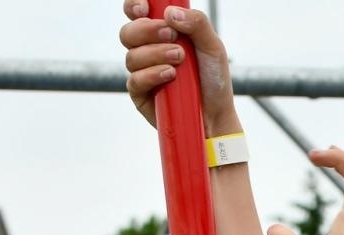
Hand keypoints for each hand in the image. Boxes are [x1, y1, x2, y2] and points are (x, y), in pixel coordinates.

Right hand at [120, 3, 236, 133]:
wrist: (216, 115)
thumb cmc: (213, 79)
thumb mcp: (213, 47)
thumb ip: (197, 23)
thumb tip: (170, 13)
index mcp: (161, 32)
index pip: (136, 12)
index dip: (133, 5)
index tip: (144, 8)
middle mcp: (148, 50)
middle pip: (128, 32)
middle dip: (147, 31)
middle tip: (172, 36)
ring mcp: (142, 72)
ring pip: (131, 56)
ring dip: (156, 54)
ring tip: (180, 60)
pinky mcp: (140, 94)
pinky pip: (134, 80)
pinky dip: (152, 75)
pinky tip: (170, 75)